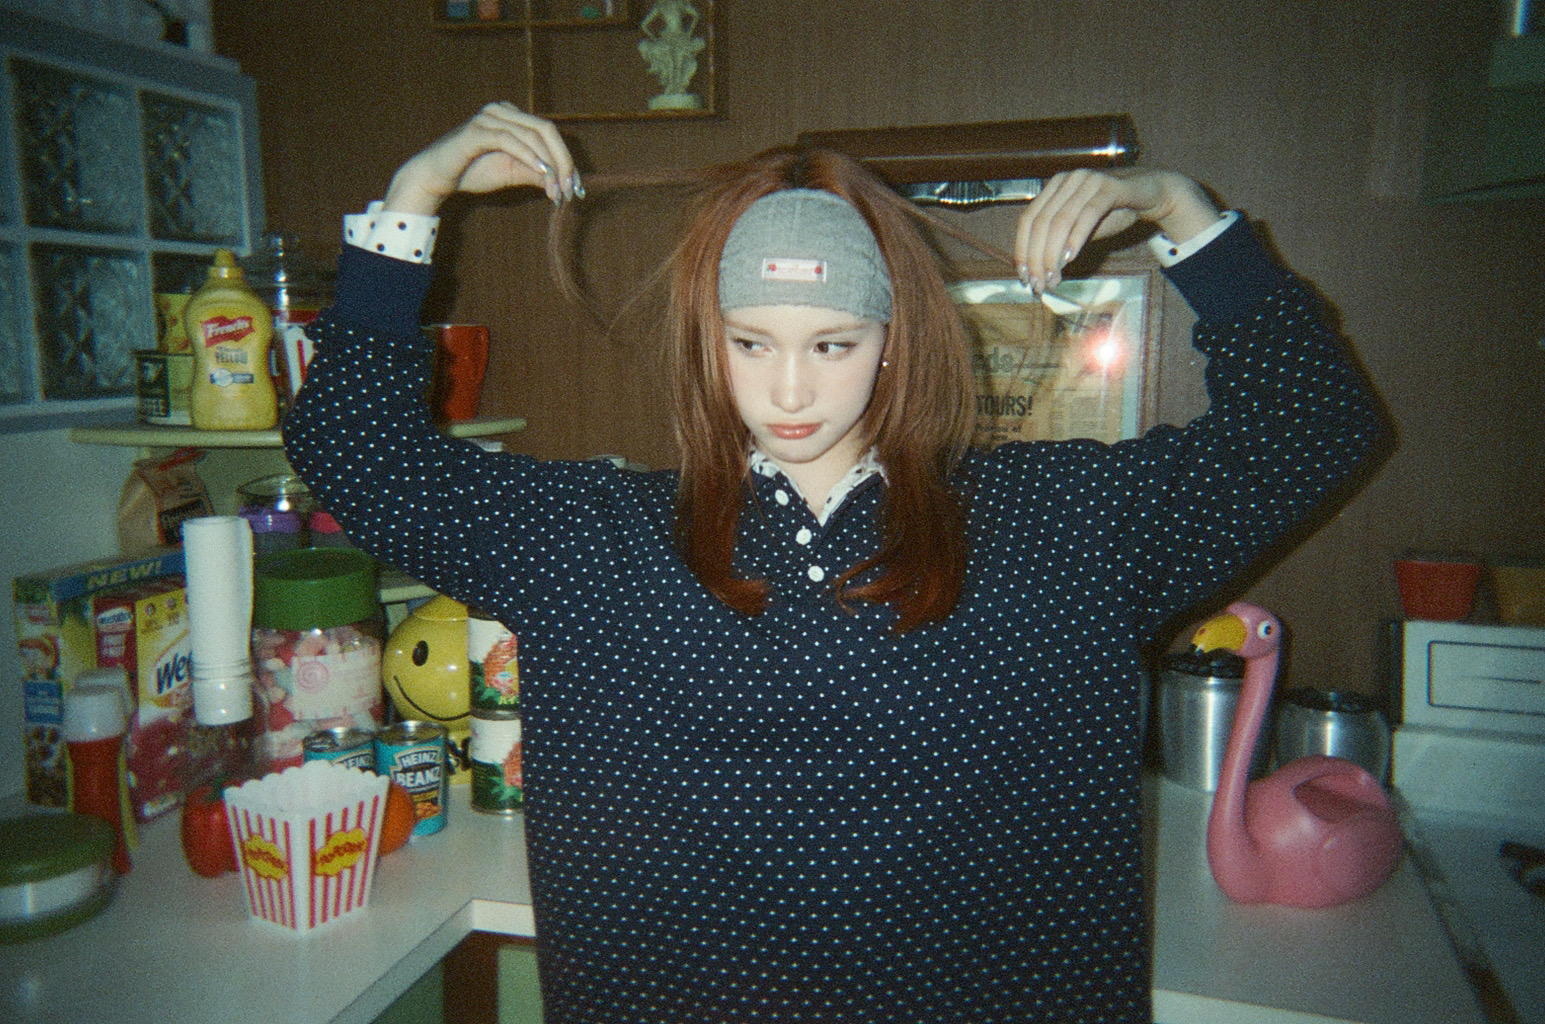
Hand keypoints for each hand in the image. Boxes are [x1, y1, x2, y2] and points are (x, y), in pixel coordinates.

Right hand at [382, 102, 580, 215]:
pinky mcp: (476, 131)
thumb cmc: (473, 171)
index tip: (575, 186)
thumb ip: (536, 172)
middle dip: (563, 160)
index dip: (566, 158)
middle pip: (545, 130)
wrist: (437, 177)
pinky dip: (528, 156)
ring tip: (556, 188)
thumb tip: (563, 181)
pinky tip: (541, 171)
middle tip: (570, 188)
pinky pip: (509, 140)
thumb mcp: (513, 173)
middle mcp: (502, 111)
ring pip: (531, 135)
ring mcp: (489, 118)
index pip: (549, 132)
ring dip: (549, 163)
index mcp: (512, 117)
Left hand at [1013, 168, 1218, 291]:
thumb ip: (1060, 243)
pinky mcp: (1110, 186)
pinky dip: (1076, 238)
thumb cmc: (1114, 212)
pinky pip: (1088, 213)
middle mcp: (1067, 180)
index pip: (1028, 219)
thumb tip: (1039, 272)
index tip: (1023, 276)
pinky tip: (1070, 259)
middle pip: (1041, 222)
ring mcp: (1088, 180)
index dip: (1022, 249)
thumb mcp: (1081, 229)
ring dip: (1053, 253)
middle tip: (1039, 284)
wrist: (1152, 194)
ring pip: (1061, 220)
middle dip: (1037, 257)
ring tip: (1053, 278)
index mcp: (1054, 187)